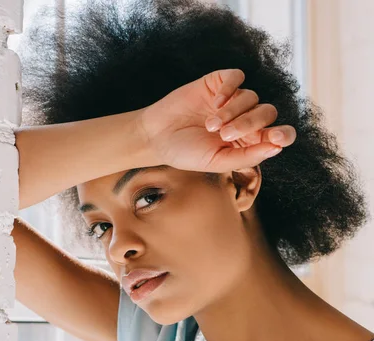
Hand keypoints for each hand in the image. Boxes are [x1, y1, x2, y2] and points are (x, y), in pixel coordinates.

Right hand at [139, 68, 295, 172]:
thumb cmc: (187, 153)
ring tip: (210, 126)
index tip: (275, 137)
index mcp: (249, 141)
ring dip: (232, 112)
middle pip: (267, 112)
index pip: (279, 134)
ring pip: (251, 96)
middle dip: (249, 124)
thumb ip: (247, 156)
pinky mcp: (218, 82)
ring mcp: (232, 99)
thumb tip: (277, 148)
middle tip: (225, 135)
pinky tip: (213, 103)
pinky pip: (237, 78)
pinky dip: (229, 89)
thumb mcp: (218, 162)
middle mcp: (245, 118)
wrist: (158, 137)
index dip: (284, 134)